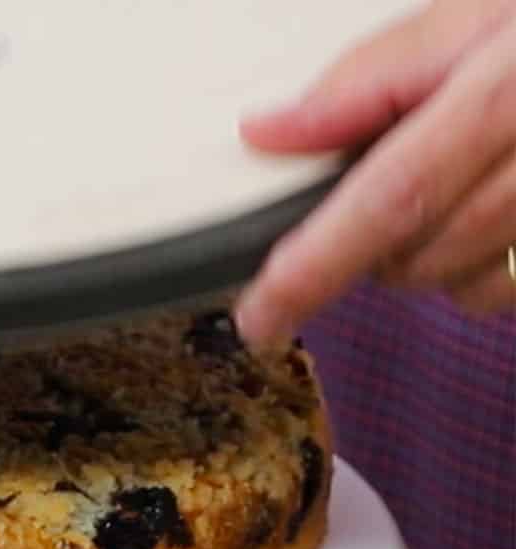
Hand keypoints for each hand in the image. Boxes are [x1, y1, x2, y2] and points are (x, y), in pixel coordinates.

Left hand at [235, 0, 515, 345]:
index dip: (316, 267)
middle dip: (370, 253)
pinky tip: (494, 214)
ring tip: (453, 187)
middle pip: (424, 254)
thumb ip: (375, 76)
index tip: (260, 315)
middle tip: (367, 204)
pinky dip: (480, 270)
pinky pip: (510, 292)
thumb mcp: (482, 10)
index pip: (394, 196)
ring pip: (467, 287)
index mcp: (513, 94)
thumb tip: (270, 130)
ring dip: (428, 261)